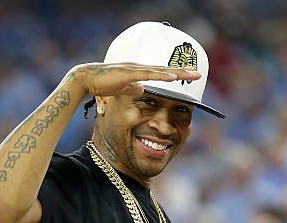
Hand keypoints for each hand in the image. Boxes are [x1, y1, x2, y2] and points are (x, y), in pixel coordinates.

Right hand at [70, 62, 201, 96]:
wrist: (87, 79)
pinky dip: (162, 76)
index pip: (160, 72)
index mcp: (138, 72)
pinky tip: (173, 77)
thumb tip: (143, 90)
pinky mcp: (129, 73)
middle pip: (165, 69)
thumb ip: (133, 88)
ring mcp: (135, 69)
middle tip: (199, 74)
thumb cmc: (102, 83)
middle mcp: (139, 67)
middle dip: (182, 72)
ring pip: (160, 70)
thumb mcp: (122, 89)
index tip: (188, 77)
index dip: (175, 74)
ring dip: (177, 72)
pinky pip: (149, 74)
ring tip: (192, 74)